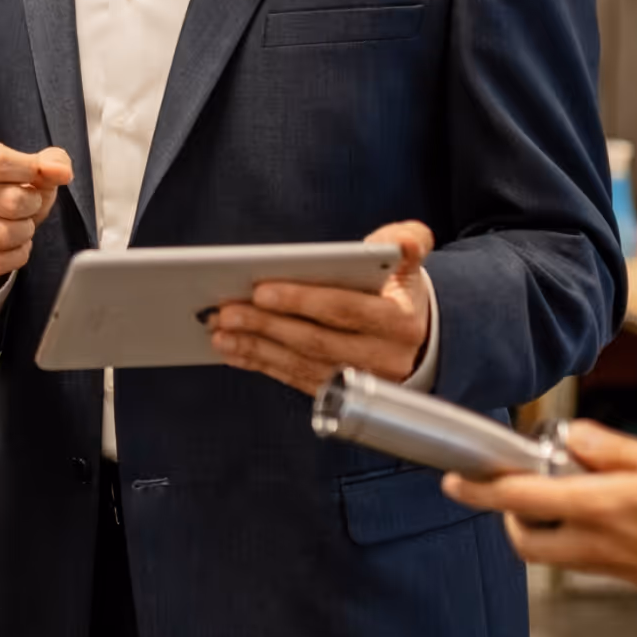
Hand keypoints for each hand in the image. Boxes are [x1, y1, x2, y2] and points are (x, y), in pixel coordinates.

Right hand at [0, 138, 74, 279]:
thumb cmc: (4, 187)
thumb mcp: (28, 168)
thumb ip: (51, 162)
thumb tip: (60, 172)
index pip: (0, 162)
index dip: (30, 172)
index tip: (39, 177)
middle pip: (10, 202)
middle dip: (32, 207)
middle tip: (29, 206)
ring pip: (3, 235)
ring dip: (24, 233)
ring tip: (20, 225)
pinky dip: (15, 256)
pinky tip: (12, 245)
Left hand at [207, 221, 435, 395]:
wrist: (416, 342)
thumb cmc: (399, 293)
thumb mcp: (408, 266)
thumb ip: (406, 244)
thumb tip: (400, 243)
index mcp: (399, 322)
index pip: (344, 310)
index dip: (301, 300)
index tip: (261, 290)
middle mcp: (382, 358)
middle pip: (315, 341)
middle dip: (266, 325)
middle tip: (226, 310)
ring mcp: (359, 382)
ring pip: (300, 364)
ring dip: (255, 347)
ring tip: (220, 330)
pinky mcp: (338, 393)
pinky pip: (294, 379)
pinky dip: (260, 363)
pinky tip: (233, 349)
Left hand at [442, 420, 636, 614]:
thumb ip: (613, 449)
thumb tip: (576, 439)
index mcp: (599, 508)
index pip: (520, 498)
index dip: (480, 489)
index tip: (455, 480)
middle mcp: (597, 544)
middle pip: (525, 540)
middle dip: (508, 516)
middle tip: (515, 488)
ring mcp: (614, 566)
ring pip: (554, 551)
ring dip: (546, 524)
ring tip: (570, 490)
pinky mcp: (633, 577)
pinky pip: (586, 557)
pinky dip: (579, 534)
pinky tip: (609, 510)